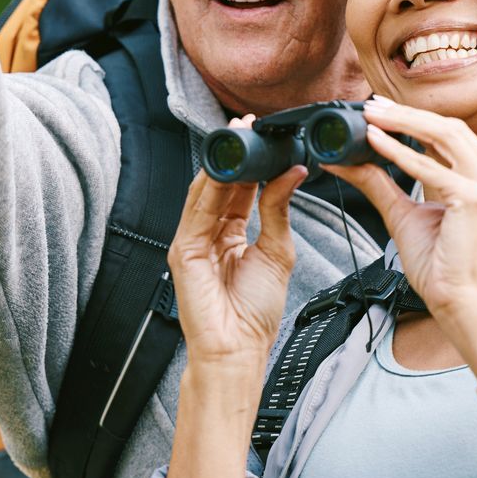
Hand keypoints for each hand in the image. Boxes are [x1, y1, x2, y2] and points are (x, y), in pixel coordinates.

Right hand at [167, 144, 306, 371]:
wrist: (238, 351)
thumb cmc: (254, 313)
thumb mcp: (277, 251)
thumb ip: (279, 210)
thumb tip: (293, 172)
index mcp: (229, 234)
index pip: (238, 188)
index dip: (251, 161)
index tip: (264, 135)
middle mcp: (208, 234)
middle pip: (218, 185)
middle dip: (234, 154)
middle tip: (249, 126)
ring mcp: (191, 242)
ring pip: (204, 192)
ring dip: (221, 164)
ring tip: (238, 138)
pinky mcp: (182, 252)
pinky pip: (196, 213)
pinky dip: (210, 189)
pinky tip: (226, 170)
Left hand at [322, 97, 476, 357]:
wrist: (460, 302)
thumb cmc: (441, 267)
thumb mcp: (405, 215)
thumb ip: (381, 184)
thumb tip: (347, 162)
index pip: (452, 136)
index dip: (417, 119)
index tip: (383, 109)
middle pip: (450, 128)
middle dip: (407, 114)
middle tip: (372, 105)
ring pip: (445, 136)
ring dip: (404, 123)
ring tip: (372, 116)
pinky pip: (431, 168)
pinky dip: (400, 152)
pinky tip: (376, 142)